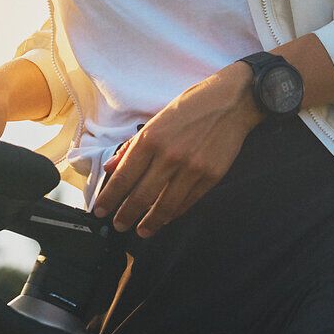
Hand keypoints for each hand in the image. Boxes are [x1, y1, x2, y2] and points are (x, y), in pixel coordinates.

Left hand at [93, 64, 259, 237]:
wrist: (232, 101)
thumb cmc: (192, 106)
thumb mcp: (157, 119)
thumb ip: (133, 145)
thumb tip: (112, 167)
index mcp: (151, 139)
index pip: (123, 178)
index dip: (109, 198)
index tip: (100, 210)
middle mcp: (169, 157)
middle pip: (140, 197)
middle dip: (125, 216)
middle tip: (118, 226)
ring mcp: (192, 169)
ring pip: (164, 206)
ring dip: (150, 223)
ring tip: (141, 231)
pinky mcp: (211, 177)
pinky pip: (187, 202)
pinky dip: (173, 213)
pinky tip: (165, 218)